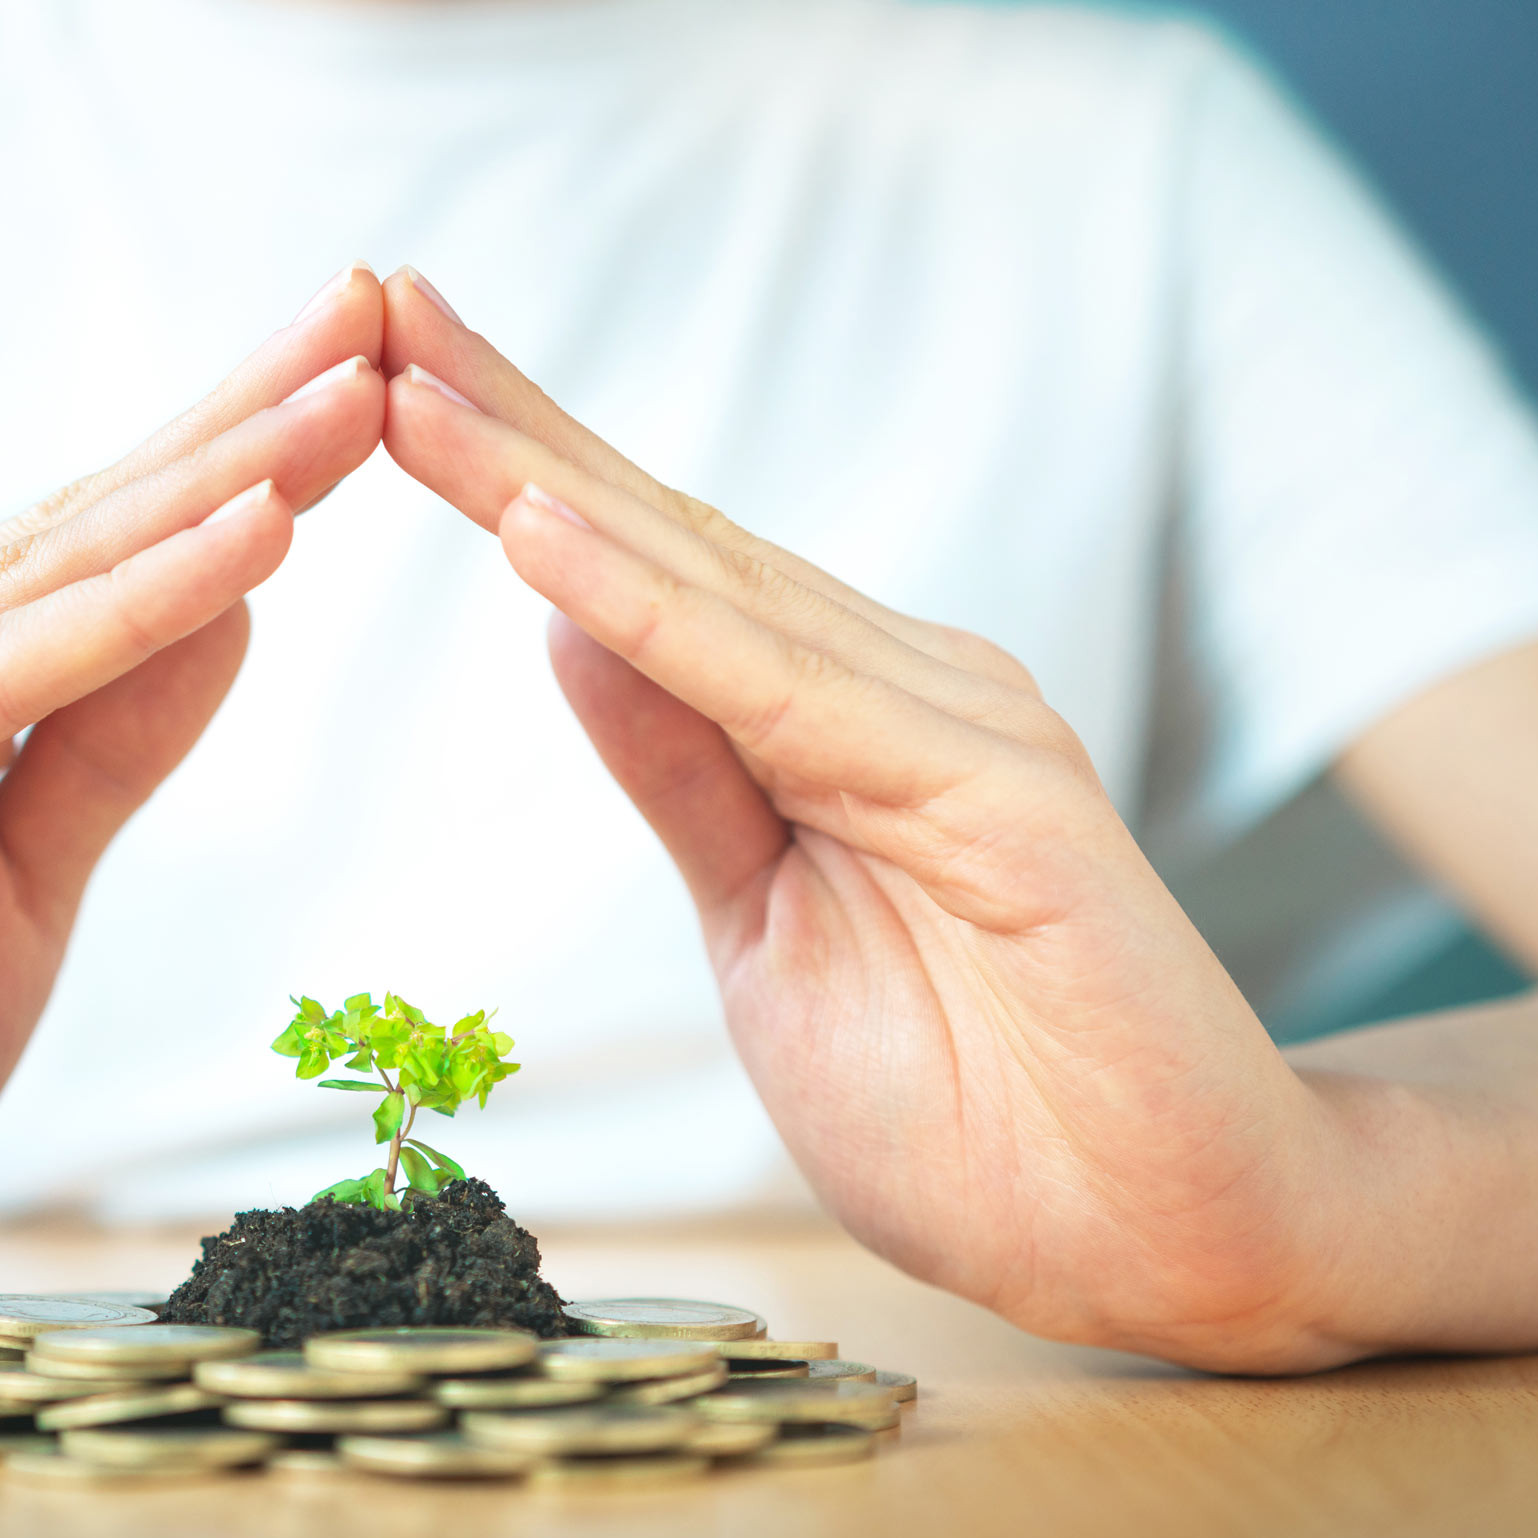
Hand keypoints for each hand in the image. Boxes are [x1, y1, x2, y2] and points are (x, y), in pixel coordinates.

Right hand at [0, 270, 387, 1355]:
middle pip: (94, 517)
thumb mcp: (20, 896)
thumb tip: (237, 600)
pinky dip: (125, 611)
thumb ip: (107, 748)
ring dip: (216, 477)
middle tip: (384, 301)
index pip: (112, 544)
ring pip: (53, 574)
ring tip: (349, 390)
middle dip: (249, 411)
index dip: (246, 454)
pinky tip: (247, 539)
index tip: (380, 373)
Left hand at [379, 270, 1353, 1371]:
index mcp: (832, 715)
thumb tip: (564, 628)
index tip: (382, 384)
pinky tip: (540, 535)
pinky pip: (783, 691)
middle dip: (509, 421)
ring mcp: (952, 721)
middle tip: (373, 303)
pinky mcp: (997, 791)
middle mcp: (893, 682)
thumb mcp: (761, 927)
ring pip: (709, 581)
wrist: (1164, 1234)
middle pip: (666, 532)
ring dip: (548, 477)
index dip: (513, 470)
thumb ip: (684, 775)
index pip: (645, 567)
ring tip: (415, 385)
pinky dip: (654, 611)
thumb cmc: (969, 1103)